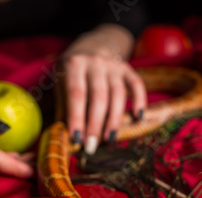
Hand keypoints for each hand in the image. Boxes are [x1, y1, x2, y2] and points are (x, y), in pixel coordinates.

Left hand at [60, 24, 146, 154]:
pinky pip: (137, 84)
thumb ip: (62, 107)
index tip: (76, 140)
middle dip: (95, 124)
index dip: (77, 118)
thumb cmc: (72, 71)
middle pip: (98, 97)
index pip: (76, 95)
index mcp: (74, 64)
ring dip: (114, 120)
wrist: (91, 46)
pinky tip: (138, 117)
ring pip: (117, 95)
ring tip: (109, 139)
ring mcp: (113, 65)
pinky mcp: (127, 69)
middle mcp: (95, 62)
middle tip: (92, 146)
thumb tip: (62, 137)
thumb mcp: (61, 83)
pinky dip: (140, 100)